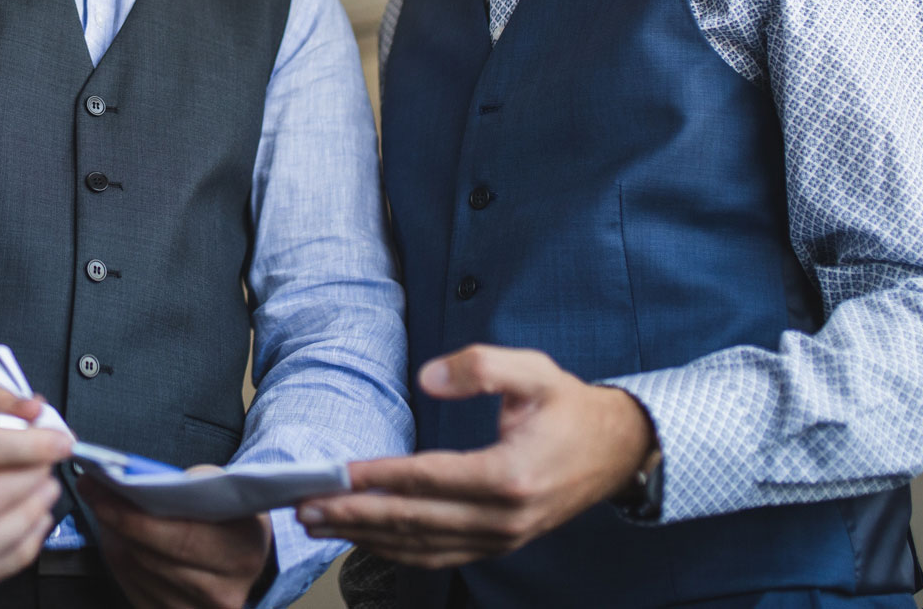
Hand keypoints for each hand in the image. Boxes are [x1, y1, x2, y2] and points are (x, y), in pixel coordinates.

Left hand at [85, 475, 273, 608]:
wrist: (244, 552)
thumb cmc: (230, 513)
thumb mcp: (222, 486)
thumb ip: (184, 483)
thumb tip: (129, 480)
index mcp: (243, 552)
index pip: (180, 538)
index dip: (134, 516)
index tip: (100, 487)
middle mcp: (223, 592)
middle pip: (151, 558)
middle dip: (116, 521)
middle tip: (91, 490)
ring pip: (137, 573)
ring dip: (115, 539)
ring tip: (104, 507)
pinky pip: (133, 588)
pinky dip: (121, 558)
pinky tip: (118, 536)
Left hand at [295, 346, 655, 568]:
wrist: (616, 451)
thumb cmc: (569, 408)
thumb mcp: (534, 370)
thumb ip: (482, 366)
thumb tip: (430, 377)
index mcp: (510, 475)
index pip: (427, 480)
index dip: (376, 477)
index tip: (334, 474)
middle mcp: (504, 518)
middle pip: (415, 521)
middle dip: (354, 514)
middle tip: (305, 506)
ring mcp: (501, 538)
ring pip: (421, 545)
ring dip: (365, 535)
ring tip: (320, 523)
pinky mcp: (498, 544)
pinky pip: (439, 556)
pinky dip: (396, 551)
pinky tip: (365, 539)